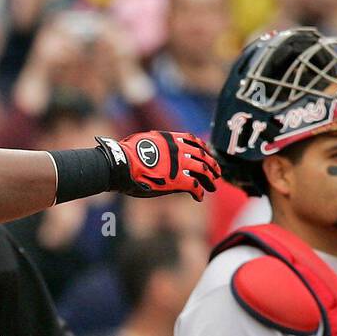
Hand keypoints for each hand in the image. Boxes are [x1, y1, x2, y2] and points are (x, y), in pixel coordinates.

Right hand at [97, 131, 220, 199]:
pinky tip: (199, 197)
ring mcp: (178, 164)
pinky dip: (199, 191)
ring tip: (213, 186)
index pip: (192, 140)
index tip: (207, 153)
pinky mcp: (176, 179)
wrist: (120, 164)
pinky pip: (194, 185)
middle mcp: (177, 149)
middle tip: (217, 172)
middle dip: (211, 164)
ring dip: (210, 178)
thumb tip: (159, 152)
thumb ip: (156, 145)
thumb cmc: (123, 155)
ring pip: (202, 169)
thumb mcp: (142, 142)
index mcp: (169, 138)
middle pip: (201, 155)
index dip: (202, 148)